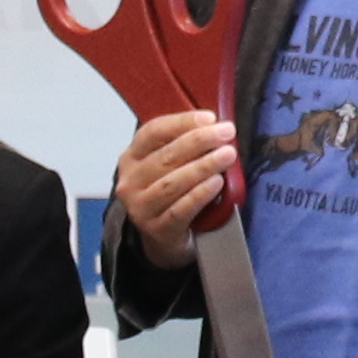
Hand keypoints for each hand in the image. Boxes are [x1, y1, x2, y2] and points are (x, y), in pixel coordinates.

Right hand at [114, 104, 240, 261]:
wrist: (163, 239)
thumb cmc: (169, 195)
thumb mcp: (168, 166)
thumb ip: (184, 145)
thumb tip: (216, 126)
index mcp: (131, 158)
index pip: (153, 132)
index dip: (182, 122)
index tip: (210, 118)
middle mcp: (131, 181)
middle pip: (166, 156)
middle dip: (199, 141)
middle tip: (225, 133)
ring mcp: (141, 207)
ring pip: (173, 182)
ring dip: (203, 166)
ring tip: (226, 156)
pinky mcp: (157, 229)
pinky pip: (180, 209)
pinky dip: (200, 194)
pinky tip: (216, 183)